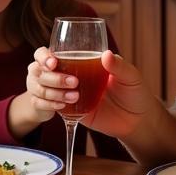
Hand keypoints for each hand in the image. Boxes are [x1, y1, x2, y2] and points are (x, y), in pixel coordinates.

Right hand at [27, 49, 155, 137]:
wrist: (136, 120)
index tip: (53, 62)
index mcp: (79, 60)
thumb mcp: (130, 76)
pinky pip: (46, 106)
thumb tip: (105, 54)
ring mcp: (65, 92)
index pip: (50, 53)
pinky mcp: (67, 110)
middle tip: (73, 83)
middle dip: (50, 76)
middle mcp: (67, 74)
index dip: (44, 56)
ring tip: (74, 97)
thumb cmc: (134, 92)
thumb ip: (119, 66)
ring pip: (40, 88)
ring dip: (51, 91)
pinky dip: (49, 105)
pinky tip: (63, 107)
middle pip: (39, 70)